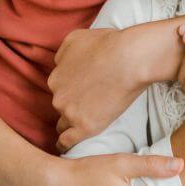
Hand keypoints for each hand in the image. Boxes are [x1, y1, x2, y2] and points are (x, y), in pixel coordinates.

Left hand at [51, 27, 142, 152]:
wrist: (129, 59)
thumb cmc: (108, 44)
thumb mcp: (75, 37)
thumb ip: (62, 53)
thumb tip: (60, 63)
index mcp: (55, 76)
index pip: (58, 88)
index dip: (71, 88)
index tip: (81, 89)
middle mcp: (58, 95)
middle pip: (61, 104)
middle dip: (72, 103)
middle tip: (89, 101)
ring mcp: (70, 113)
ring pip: (63, 122)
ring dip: (71, 122)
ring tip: (82, 123)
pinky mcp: (85, 127)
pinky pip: (67, 141)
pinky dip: (65, 144)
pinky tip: (66, 148)